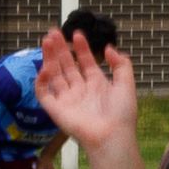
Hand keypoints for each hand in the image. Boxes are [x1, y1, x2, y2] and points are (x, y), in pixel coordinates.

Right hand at [33, 25, 140, 155]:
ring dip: (49, 58)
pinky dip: (42, 80)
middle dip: (60, 49)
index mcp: (97, 84)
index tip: (78, 34)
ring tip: (47, 40)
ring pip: (54, 75)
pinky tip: (46, 66)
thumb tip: (109, 48)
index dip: (81, 48)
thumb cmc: (121, 113)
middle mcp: (80, 90)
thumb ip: (121, 64)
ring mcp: (67, 99)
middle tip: (54, 32)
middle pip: (67, 66)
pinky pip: (44, 93)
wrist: (111, 136)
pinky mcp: (55, 109)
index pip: (85, 62)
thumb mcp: (126, 84)